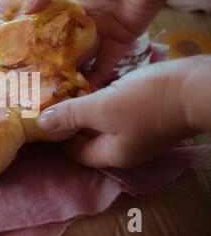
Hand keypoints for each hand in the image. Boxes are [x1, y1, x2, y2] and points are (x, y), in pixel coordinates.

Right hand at [24, 0, 171, 84]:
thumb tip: (27, 10)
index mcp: (71, 2)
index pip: (49, 24)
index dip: (35, 37)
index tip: (19, 52)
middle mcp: (84, 20)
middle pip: (64, 45)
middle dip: (49, 60)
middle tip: (31, 78)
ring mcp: (102, 32)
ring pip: (82, 58)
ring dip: (68, 72)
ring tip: (49, 89)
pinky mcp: (120, 41)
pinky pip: (106, 64)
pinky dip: (94, 79)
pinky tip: (78, 92)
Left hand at [36, 56, 210, 167]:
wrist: (196, 86)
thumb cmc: (147, 101)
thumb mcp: (103, 107)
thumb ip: (71, 115)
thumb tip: (40, 124)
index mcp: (112, 153)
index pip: (76, 152)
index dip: (58, 138)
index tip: (42, 118)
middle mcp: (124, 147)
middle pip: (88, 137)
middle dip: (69, 120)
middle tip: (51, 100)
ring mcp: (136, 130)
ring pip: (101, 121)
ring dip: (84, 107)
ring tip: (65, 88)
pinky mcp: (145, 112)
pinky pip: (115, 109)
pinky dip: (101, 99)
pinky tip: (91, 82)